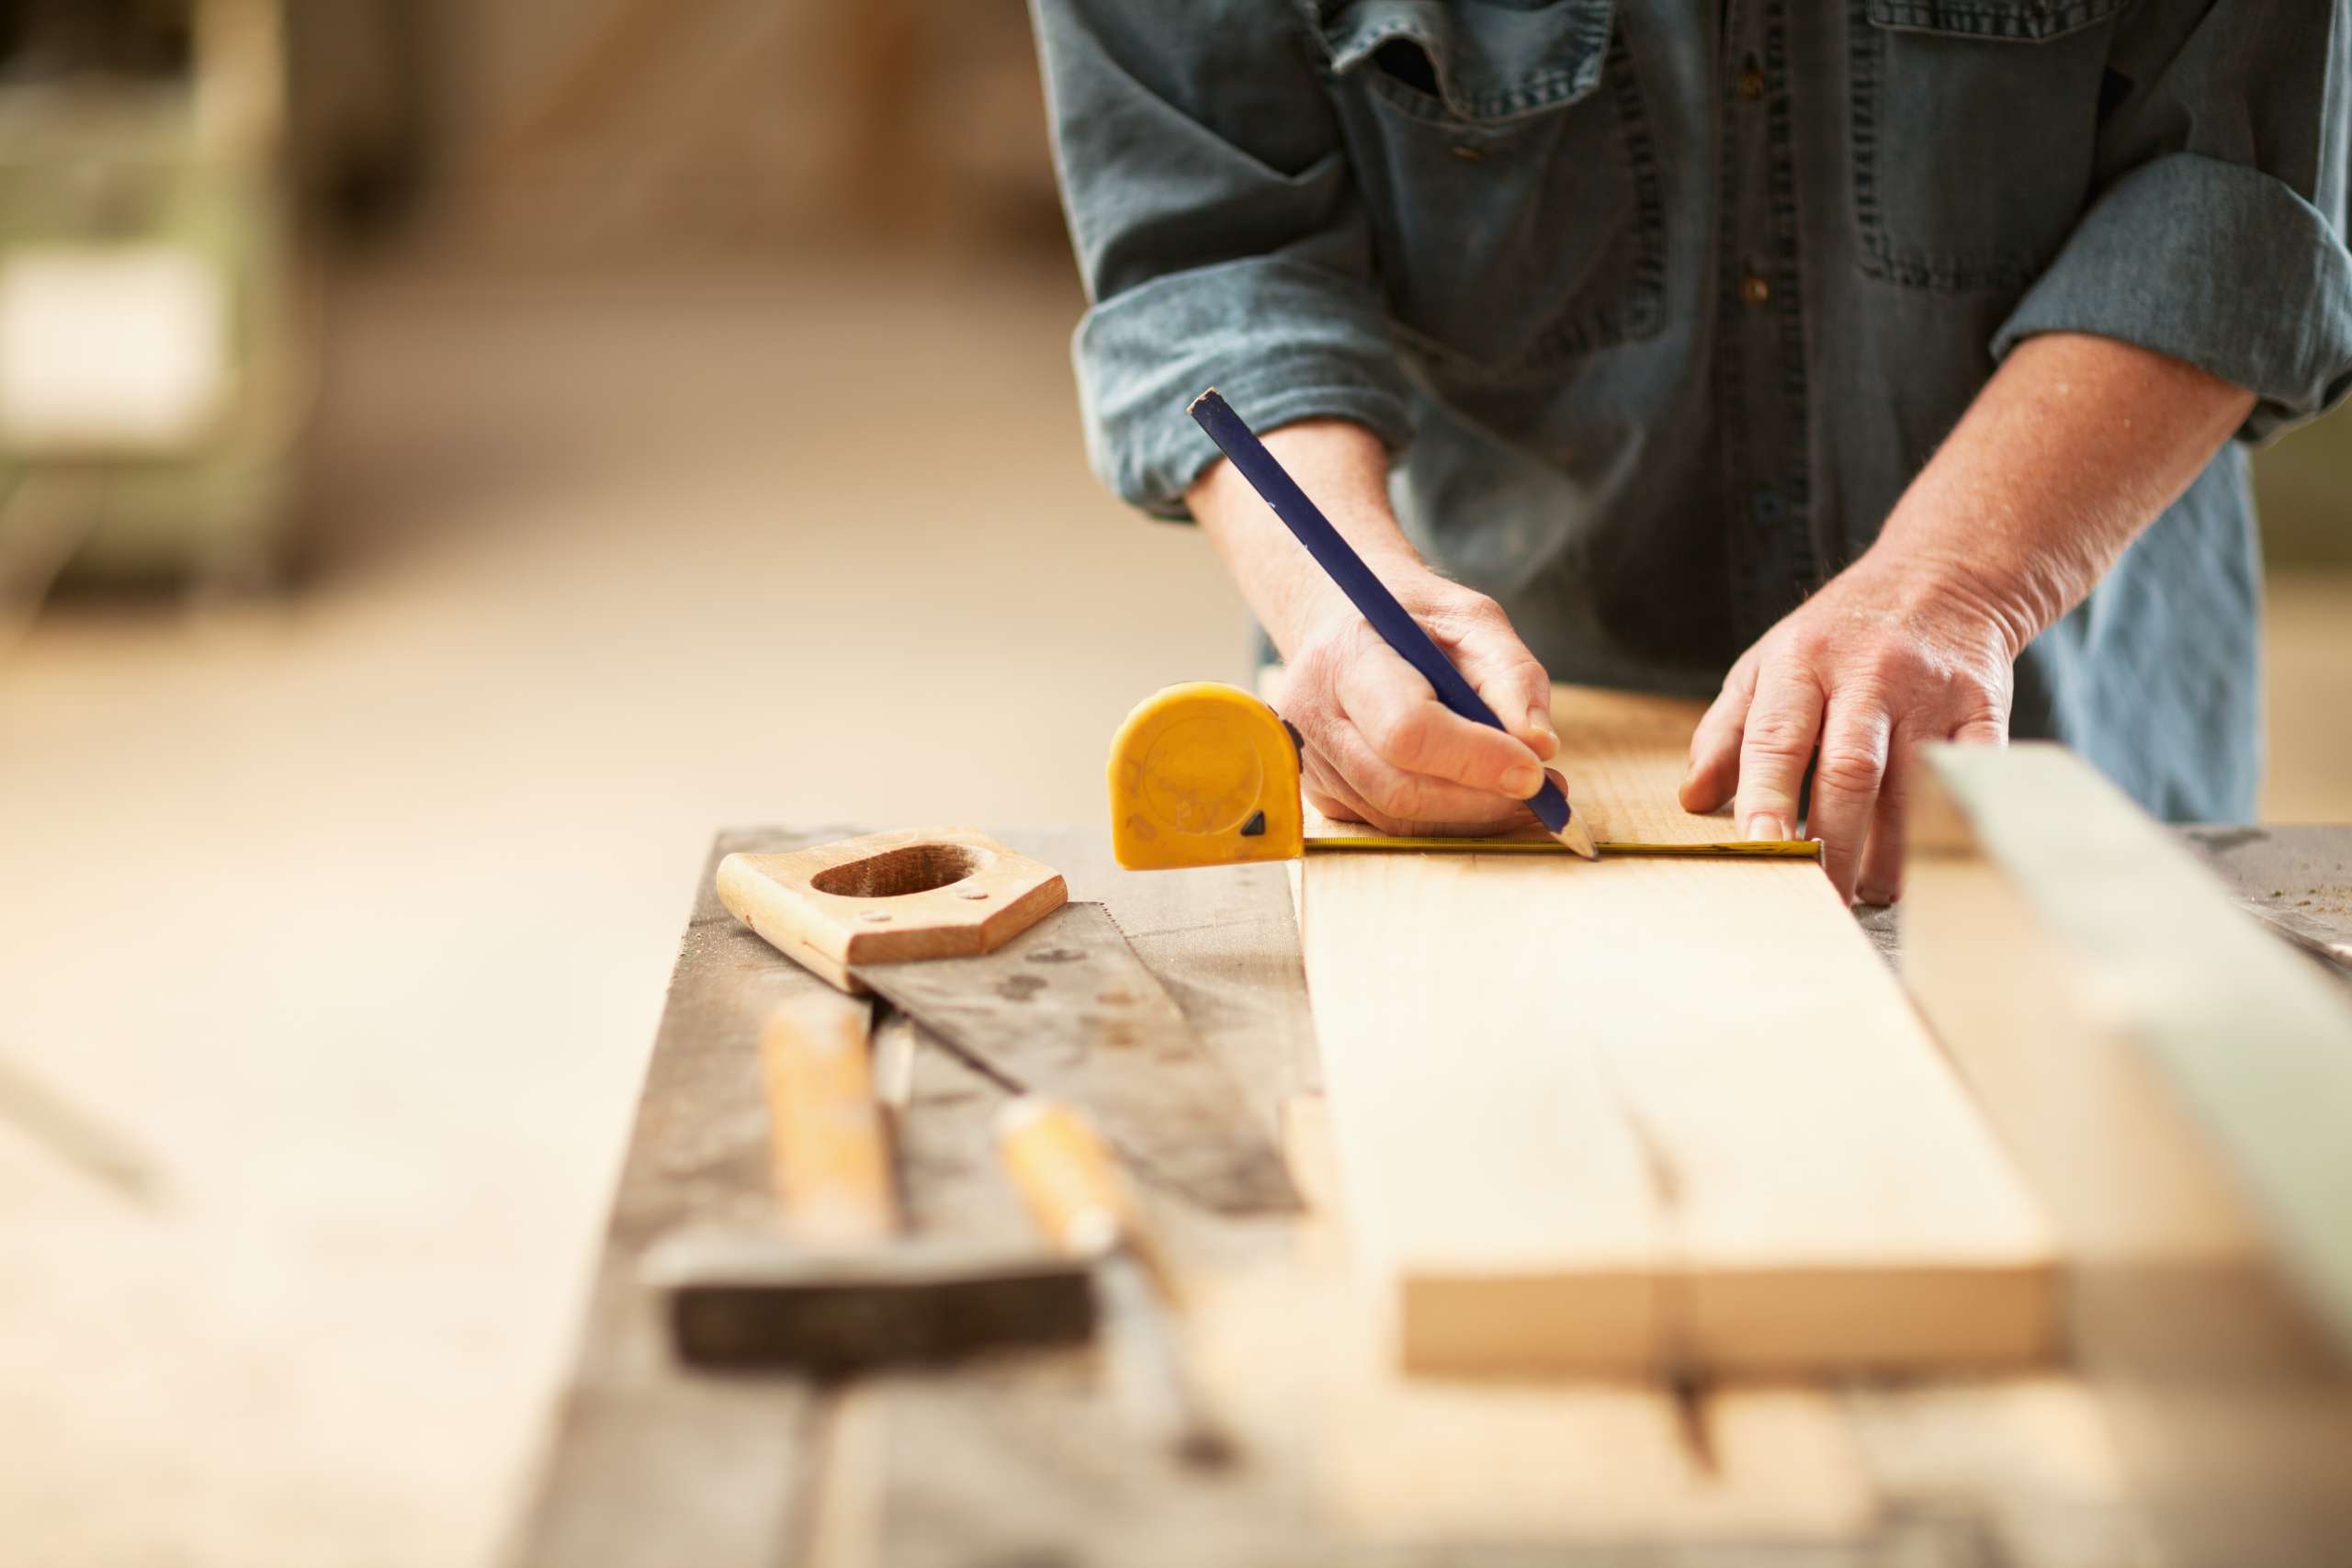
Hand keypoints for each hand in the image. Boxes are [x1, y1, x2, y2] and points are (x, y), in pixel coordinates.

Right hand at [1277, 574, 1563, 835]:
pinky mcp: (1320, 791)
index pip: (1406, 728)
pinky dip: (1443, 818)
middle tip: (1543, 791)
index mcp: (1345, 656)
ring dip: (1469, 816)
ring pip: (1394, 816)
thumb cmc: (1414, 618)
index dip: (1474, 758)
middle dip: (1479, 799)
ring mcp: (1309, 759)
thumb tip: (1538, 746)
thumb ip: (1511, 674)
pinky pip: (1387, 824)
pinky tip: (1478, 794)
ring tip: (1523, 793)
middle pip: (1397, 786)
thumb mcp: (1472, 620)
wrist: (1346, 624)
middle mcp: (1312, 713)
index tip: (1534, 771)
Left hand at [1677, 548, 2020, 905]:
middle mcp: (1869, 674)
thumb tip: (1692, 800)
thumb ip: (1727, 732)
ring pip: (1912, 786)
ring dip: (1890, 853)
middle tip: (1817, 899)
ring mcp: (1931, 691)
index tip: (1759, 849)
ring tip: (1867, 891)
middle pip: (1851, 771)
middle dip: (1833, 845)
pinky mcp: (1984, 707)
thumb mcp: (1768, 665)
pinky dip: (1950, 823)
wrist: (1943, 577)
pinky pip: (1970, 776)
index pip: (1778, 738)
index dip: (1766, 798)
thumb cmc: (1837, 638)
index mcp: (1801, 663)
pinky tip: (1928, 861)